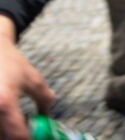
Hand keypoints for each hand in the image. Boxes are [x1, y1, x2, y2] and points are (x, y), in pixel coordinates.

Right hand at [0, 16, 55, 139]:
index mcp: (5, 102)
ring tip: (17, 119)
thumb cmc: (10, 63)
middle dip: (16, 136)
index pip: (17, 134)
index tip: (36, 137)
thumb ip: (45, 99)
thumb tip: (49, 115)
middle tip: (27, 129)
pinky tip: (6, 115)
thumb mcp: (33, 79)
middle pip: (3, 137)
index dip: (28, 139)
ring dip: (7, 131)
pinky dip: (1, 125)